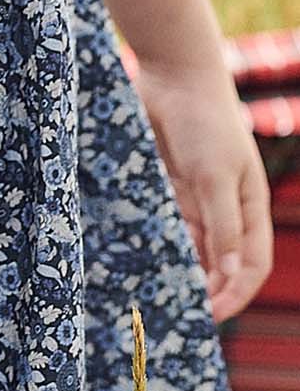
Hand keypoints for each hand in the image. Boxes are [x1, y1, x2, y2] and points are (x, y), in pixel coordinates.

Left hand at [131, 58, 274, 322]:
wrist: (172, 75)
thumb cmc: (204, 122)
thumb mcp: (216, 175)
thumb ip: (223, 224)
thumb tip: (232, 274)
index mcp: (249, 208)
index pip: (250, 266)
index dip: (236, 293)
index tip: (211, 315)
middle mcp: (223, 208)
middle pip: (219, 263)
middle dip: (205, 290)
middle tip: (178, 315)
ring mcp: (192, 198)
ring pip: (188, 248)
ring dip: (178, 270)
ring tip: (156, 295)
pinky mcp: (163, 186)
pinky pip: (161, 224)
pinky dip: (155, 244)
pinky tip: (139, 261)